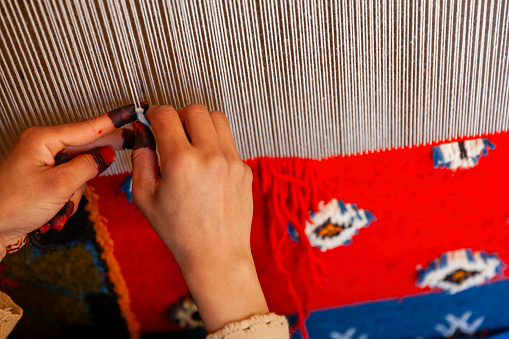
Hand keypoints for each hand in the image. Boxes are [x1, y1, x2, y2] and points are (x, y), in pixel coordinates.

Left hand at [0, 104, 142, 256]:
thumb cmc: (12, 205)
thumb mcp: (58, 185)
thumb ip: (88, 166)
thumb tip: (108, 154)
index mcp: (42, 140)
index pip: (86, 128)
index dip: (111, 122)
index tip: (130, 113)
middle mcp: (42, 146)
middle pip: (85, 147)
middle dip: (93, 166)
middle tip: (128, 145)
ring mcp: (43, 161)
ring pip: (79, 168)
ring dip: (76, 190)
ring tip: (61, 207)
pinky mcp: (44, 175)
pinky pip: (70, 180)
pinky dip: (68, 196)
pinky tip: (57, 210)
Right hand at [131, 104, 268, 331]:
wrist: (216, 254)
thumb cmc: (179, 232)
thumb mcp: (145, 197)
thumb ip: (140, 159)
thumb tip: (142, 133)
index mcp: (181, 162)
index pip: (166, 115)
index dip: (153, 114)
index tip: (151, 121)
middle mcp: (210, 156)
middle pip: (195, 109)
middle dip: (178, 115)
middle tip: (172, 132)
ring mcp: (232, 161)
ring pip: (217, 119)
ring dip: (200, 123)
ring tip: (191, 143)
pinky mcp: (244, 169)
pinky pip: (229, 141)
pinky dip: (215, 143)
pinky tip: (206, 164)